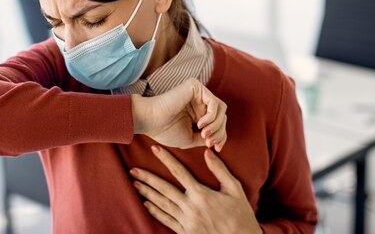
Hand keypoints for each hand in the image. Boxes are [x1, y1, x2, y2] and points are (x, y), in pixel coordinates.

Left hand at [130, 146, 262, 233]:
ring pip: (162, 204)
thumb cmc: (240, 215)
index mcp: (201, 194)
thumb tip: (208, 152)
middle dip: (147, 178)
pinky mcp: (185, 232)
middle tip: (133, 169)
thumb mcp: (234, 189)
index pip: (179, 171)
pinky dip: (154, 212)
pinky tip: (146, 204)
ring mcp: (186, 221)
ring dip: (147, 193)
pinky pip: (166, 220)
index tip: (154, 149)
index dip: (166, 159)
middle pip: (164, 188)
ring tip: (135, 183)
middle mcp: (190, 207)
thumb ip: (220, 170)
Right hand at [132, 78, 226, 150]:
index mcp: (198, 111)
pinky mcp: (195, 86)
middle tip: (209, 142)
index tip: (217, 149)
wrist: (150, 121)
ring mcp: (198, 92)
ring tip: (204, 134)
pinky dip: (211, 117)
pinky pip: (214, 102)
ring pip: (221, 109)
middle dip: (219, 131)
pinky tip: (199, 124)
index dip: (221, 135)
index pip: (219, 121)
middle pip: (222, 115)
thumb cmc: (165, 131)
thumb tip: (220, 141)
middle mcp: (199, 100)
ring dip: (216, 125)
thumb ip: (206, 138)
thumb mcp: (190, 138)